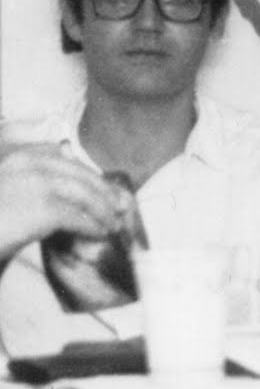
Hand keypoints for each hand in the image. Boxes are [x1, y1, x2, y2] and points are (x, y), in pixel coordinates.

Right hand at [0, 145, 125, 260]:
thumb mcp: (7, 192)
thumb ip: (30, 180)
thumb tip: (65, 159)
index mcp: (11, 156)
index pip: (55, 154)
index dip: (81, 170)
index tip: (98, 184)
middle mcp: (22, 163)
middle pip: (74, 172)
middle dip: (100, 188)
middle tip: (119, 204)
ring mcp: (33, 184)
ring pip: (82, 193)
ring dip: (102, 209)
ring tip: (112, 223)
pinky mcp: (42, 208)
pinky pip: (78, 217)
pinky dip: (93, 226)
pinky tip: (100, 234)